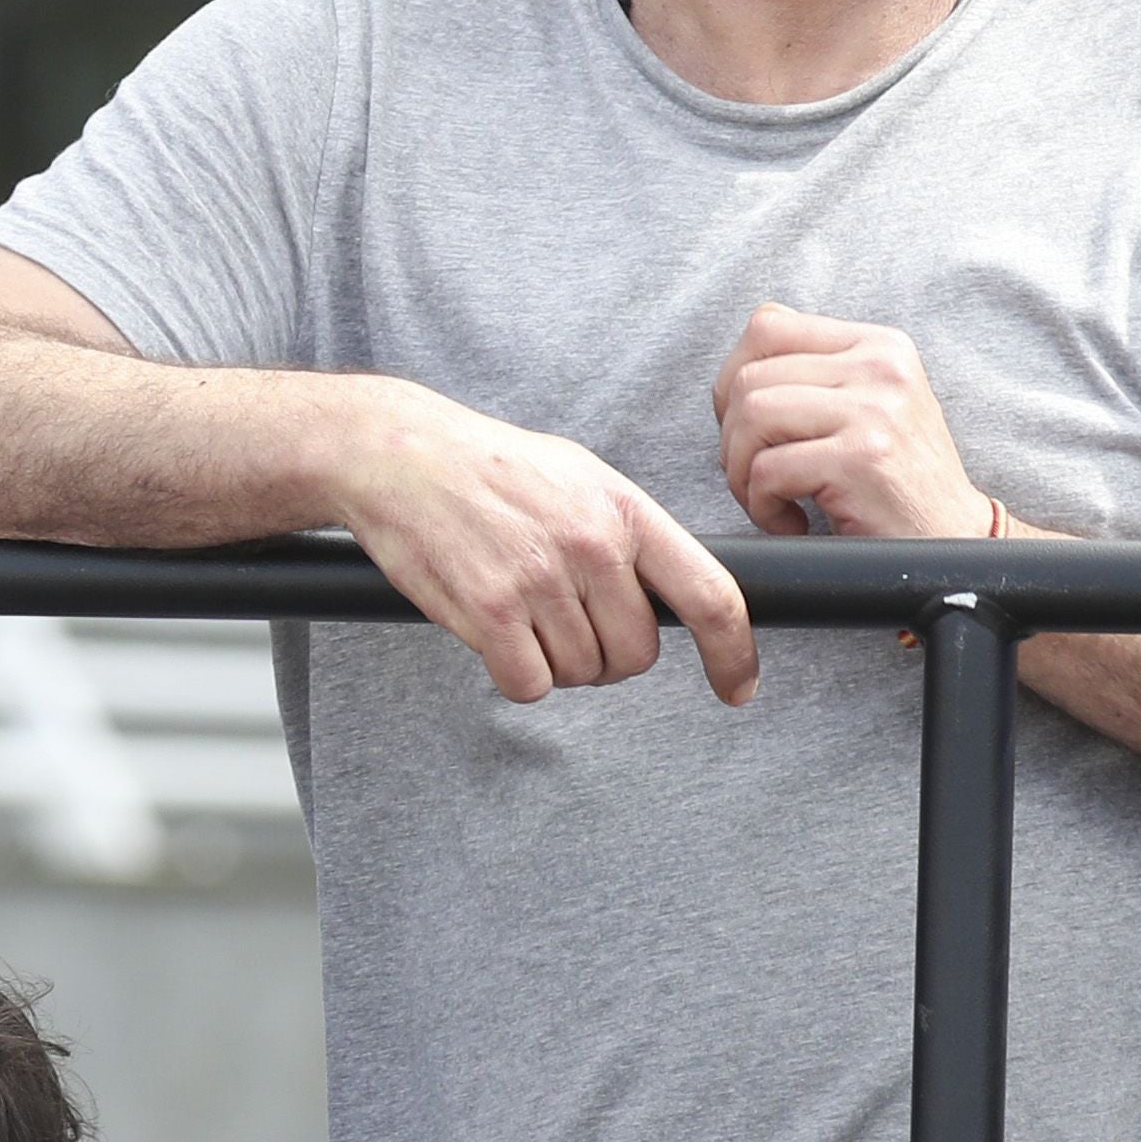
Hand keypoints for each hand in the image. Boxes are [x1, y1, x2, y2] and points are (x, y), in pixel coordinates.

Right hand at [327, 379, 756, 706]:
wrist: (401, 454)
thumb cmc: (490, 468)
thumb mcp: (580, 478)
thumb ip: (627, 535)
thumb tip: (670, 593)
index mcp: (625, 510)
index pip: (710, 594)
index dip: (734, 652)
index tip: (739, 687)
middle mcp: (591, 545)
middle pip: (636, 654)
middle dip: (609, 657)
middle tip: (571, 627)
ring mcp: (540, 580)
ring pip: (580, 672)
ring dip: (555, 662)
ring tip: (522, 614)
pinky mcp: (489, 611)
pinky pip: (530, 684)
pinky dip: (516, 674)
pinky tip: (497, 635)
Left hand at [714, 304, 991, 543]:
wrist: (953, 544)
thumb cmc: (894, 484)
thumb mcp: (869, 409)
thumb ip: (817, 377)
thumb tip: (734, 373)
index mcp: (878, 345)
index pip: (768, 325)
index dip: (733, 379)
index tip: (748, 430)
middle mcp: (881, 366)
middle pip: (750, 376)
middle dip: (732, 438)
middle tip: (757, 479)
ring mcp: (874, 410)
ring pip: (751, 416)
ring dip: (741, 472)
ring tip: (772, 500)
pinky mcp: (860, 458)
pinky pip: (766, 471)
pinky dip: (762, 507)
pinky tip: (793, 523)